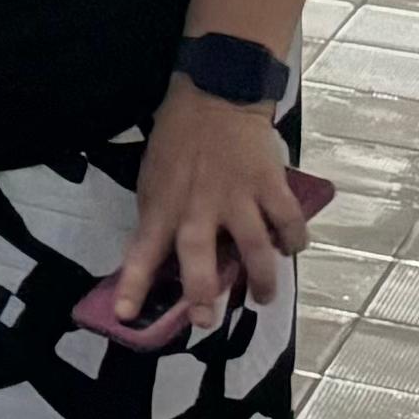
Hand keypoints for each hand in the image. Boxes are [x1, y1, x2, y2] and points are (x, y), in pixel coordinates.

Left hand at [110, 83, 314, 338]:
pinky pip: (288, 222)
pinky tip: (291, 250)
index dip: (133, 286)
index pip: (142, 253)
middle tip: (207, 320)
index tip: (124, 314)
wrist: (214, 97)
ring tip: (263, 298)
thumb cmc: (177, 142)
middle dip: (203, 295)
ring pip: (255, 250)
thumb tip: (166, 260)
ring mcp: (238, 197)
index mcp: (162, 207)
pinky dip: (294, 241)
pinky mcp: (270, 185)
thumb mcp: (152, 181)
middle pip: (200, 260)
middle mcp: (198, 208)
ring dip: (262, 280)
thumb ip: (160, 219)